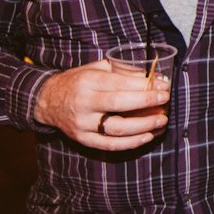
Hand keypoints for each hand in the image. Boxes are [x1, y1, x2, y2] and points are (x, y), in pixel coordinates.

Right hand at [33, 60, 171, 150]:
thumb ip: (122, 71)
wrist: (48, 100)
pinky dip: (131, 143)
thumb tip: (152, 76)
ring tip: (162, 121)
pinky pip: (110, 145)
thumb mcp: (96, 69)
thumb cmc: (78, 81)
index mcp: (87, 82)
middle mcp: (83, 103)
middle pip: (119, 104)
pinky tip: (147, 136)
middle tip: (166, 100)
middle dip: (147, 102)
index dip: (144, 85)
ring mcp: (82, 124)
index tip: (163, 85)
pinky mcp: (83, 139)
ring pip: (117, 129)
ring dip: (143, 126)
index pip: (119, 84)